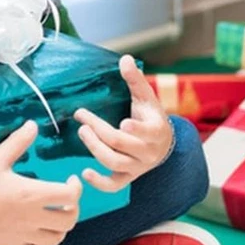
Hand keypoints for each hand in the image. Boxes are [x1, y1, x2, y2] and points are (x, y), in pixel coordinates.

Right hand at [0, 120, 81, 244]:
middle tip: (65, 198)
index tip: (70, 179)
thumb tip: (33, 124)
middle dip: (73, 209)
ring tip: (54, 214)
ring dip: (60, 227)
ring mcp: (21, 235)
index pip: (70, 196)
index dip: (76, 187)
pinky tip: (36, 233)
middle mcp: (31, 218)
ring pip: (56, 239)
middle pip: (69, 220)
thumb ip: (18, 141)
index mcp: (31, 194)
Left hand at [74, 54, 173, 193]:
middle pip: (121, 144)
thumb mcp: (147, 97)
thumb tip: (125, 58)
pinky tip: (84, 172)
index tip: (123, 122)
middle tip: (82, 117)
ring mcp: (138, 167)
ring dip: (95, 149)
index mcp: (156, 131)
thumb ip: (136, 79)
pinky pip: (114, 186)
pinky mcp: (128, 178)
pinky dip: (99, 183)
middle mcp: (148, 152)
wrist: (162, 144)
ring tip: (82, 132)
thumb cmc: (151, 116)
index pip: (146, 132)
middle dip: (99, 130)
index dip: (136, 129)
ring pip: (115, 163)